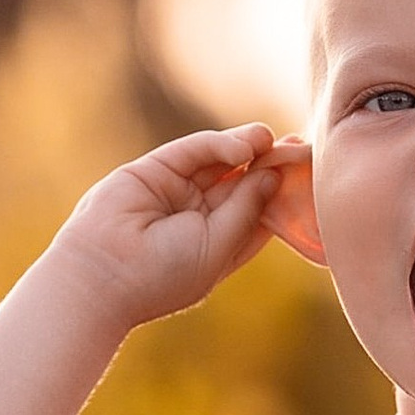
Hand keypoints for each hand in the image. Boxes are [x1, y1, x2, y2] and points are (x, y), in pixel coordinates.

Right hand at [56, 123, 304, 328]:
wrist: (105, 274)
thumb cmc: (164, 275)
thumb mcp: (219, 247)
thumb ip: (246, 210)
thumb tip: (272, 174)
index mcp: (217, 245)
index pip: (258, 214)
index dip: (282, 194)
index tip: (309, 177)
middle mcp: (198, 216)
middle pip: (244, 183)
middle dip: (272, 164)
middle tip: (303, 146)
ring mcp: (177, 191)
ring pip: (221, 162)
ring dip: (251, 148)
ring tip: (275, 139)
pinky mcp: (156, 169)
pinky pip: (196, 150)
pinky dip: (222, 144)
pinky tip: (246, 144)